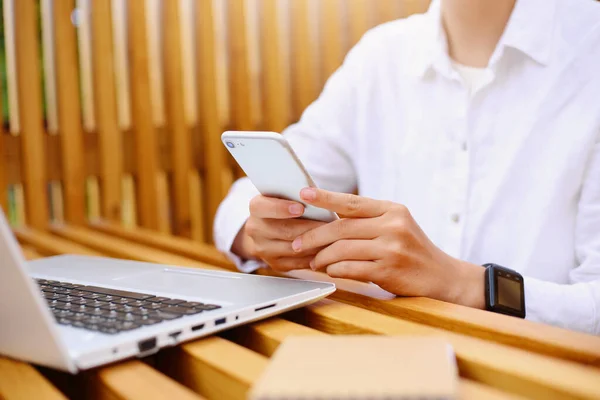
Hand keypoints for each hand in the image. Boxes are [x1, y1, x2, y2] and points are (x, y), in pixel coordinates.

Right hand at [232, 195, 325, 270]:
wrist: (268, 228)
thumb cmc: (283, 205)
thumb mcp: (284, 195)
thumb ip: (295, 195)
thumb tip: (314, 195)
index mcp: (256, 208)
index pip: (264, 207)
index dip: (282, 208)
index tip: (301, 208)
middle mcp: (255, 229)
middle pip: (284, 230)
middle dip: (310, 227)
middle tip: (331, 224)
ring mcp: (263, 249)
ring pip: (294, 248)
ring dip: (315, 243)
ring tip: (333, 237)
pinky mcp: (275, 263)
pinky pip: (298, 262)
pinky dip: (314, 256)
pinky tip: (327, 249)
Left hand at [291, 188, 484, 307]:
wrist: (442, 277)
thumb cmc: (411, 250)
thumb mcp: (396, 226)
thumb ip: (368, 219)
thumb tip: (329, 214)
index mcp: (392, 210)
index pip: (352, 201)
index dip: (325, 197)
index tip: (303, 193)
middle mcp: (393, 225)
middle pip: (341, 227)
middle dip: (313, 236)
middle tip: (296, 243)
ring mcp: (391, 248)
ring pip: (342, 249)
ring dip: (322, 257)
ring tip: (313, 261)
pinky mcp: (388, 270)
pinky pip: (350, 268)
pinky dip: (335, 270)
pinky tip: (331, 271)